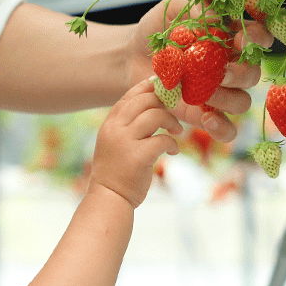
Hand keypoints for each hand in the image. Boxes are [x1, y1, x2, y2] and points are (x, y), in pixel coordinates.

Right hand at [90, 79, 181, 207]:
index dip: (147, 88)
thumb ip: (126, 126)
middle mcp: (115, 129)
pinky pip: (163, 139)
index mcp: (109, 124)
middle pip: (144, 100)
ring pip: (155, 115)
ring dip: (171, 121)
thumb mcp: (114, 143)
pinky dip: (172, 143)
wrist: (109, 199)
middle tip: (174, 113)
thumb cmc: (116, 172)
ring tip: (177, 131)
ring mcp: (125, 142)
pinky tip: (173, 151)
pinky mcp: (138, 157)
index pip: (129, 96)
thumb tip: (149, 108)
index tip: (162, 87)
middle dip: (164, 102)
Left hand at [128, 0, 274, 141]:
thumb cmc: (156, 29)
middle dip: (241, 74)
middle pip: (252, 75)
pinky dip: (222, 128)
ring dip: (228, 99)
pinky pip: (226, 129)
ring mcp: (219, 93)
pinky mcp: (204, 114)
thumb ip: (197, 7)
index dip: (257, 40)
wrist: (131, 57)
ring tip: (204, 94)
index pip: (258, 39)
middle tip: (221, 73)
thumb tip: (218, 19)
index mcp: (230, 38)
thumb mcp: (173, 8)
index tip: (240, 39)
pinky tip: (206, 120)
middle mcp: (230, 66)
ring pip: (242, 102)